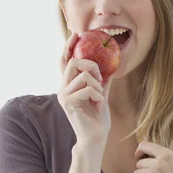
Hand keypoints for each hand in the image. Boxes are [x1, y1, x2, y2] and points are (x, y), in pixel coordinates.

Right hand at [58, 32, 114, 148]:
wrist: (95, 137)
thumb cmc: (98, 119)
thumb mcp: (101, 95)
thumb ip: (103, 82)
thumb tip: (110, 68)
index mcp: (69, 85)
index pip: (64, 61)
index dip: (68, 46)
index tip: (76, 35)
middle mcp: (63, 88)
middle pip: (72, 62)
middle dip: (90, 65)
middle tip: (101, 76)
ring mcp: (64, 95)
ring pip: (82, 75)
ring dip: (97, 84)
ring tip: (99, 96)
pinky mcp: (69, 102)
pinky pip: (88, 88)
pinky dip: (98, 95)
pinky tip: (98, 104)